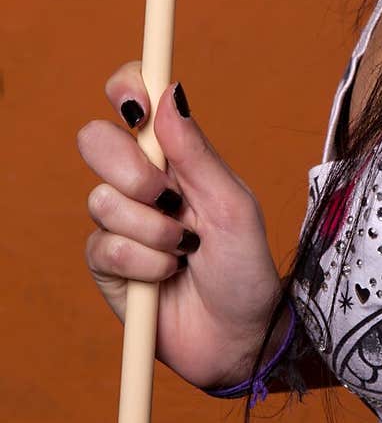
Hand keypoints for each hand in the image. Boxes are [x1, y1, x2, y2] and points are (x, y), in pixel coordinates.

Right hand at [76, 61, 286, 390]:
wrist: (241, 335)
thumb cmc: (245, 267)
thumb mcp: (233, 205)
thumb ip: (197, 152)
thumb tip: (170, 91)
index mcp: (175, 156)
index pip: (135, 102)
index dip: (126, 87)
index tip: (135, 99)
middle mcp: (140, 182)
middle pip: (96, 141)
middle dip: (131, 170)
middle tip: (169, 198)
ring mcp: (119, 222)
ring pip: (102, 200)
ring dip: (153, 230)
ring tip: (186, 251)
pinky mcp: (106, 265)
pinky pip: (104, 247)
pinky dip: (145, 263)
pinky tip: (168, 276)